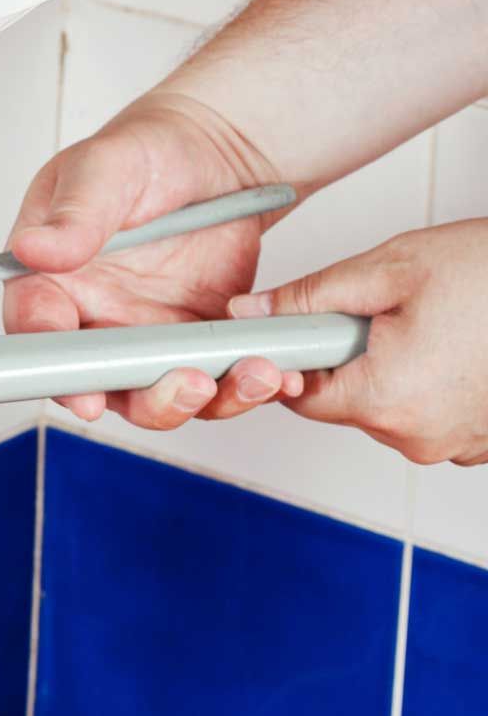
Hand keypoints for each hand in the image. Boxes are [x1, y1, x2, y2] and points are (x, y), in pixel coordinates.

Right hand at [3, 92, 297, 427]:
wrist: (213, 156)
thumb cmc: (145, 152)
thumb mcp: (105, 169)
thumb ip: (74, 214)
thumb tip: (33, 250)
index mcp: (50, 277)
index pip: (36, 331)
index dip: (56, 371)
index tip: (87, 394)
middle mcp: (90, 315)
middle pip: (99, 383)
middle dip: (145, 399)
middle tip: (187, 385)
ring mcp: (143, 333)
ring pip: (159, 395)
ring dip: (205, 400)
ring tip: (250, 374)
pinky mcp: (194, 339)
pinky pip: (214, 378)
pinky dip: (245, 384)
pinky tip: (276, 370)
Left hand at [229, 221, 487, 464]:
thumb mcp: (388, 269)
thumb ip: (307, 298)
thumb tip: (249, 314)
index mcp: (385, 399)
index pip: (297, 395)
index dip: (295, 357)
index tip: (301, 329)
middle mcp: (420, 437)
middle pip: (344, 403)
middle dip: (349, 357)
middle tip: (386, 312)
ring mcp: (457, 446)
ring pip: (389, 408)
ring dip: (393, 370)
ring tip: (433, 325)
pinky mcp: (483, 442)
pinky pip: (431, 415)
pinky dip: (432, 384)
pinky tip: (456, 347)